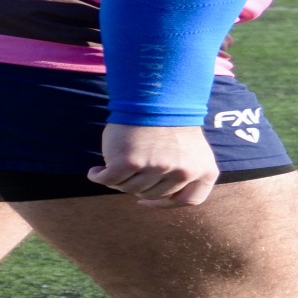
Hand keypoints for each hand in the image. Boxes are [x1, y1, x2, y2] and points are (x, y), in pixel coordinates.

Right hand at [88, 124, 218, 207]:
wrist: (155, 92)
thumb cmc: (169, 119)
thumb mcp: (191, 149)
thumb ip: (183, 172)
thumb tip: (154, 198)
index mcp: (203, 169)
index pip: (189, 200)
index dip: (165, 204)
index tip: (147, 201)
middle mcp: (183, 172)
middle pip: (153, 195)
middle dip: (138, 186)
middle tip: (127, 173)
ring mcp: (157, 168)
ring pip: (130, 188)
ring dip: (118, 180)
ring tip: (113, 166)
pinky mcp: (130, 162)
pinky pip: (109, 179)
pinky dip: (99, 177)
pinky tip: (95, 172)